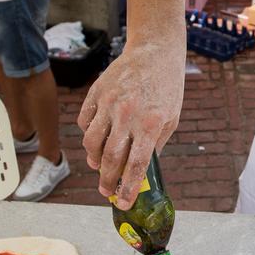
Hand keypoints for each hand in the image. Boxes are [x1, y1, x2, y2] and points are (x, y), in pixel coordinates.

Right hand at [78, 40, 185, 208]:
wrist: (155, 52)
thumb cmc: (167, 87)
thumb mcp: (171, 119)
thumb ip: (154, 144)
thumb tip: (139, 170)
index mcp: (149, 124)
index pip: (135, 166)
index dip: (127, 189)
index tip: (123, 203)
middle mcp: (127, 115)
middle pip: (109, 158)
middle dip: (106, 180)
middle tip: (106, 190)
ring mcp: (109, 103)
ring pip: (91, 142)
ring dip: (93, 160)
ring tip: (98, 166)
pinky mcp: (96, 93)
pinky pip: (84, 121)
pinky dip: (87, 134)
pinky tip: (95, 139)